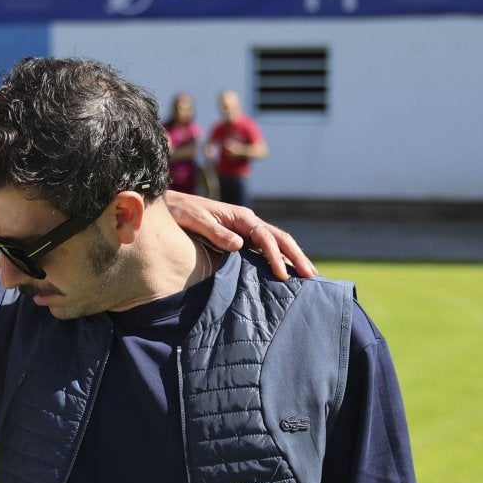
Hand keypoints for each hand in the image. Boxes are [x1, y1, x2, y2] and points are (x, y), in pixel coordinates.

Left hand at [161, 192, 316, 280]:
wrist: (171, 206)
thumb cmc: (181, 212)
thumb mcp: (195, 220)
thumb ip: (216, 232)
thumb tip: (239, 245)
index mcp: (240, 217)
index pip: (265, 237)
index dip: (275, 256)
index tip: (282, 276)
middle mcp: (248, 223)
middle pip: (279, 238)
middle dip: (296, 256)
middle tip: (311, 276)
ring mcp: (246, 230)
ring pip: (276, 243)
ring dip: (292, 258)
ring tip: (308, 276)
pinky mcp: (242, 239)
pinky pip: (265, 249)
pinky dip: (278, 259)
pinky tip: (285, 273)